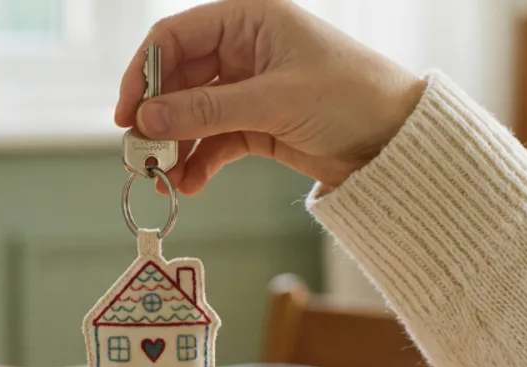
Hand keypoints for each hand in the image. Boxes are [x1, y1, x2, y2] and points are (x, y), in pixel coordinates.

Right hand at [115, 0, 426, 194]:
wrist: (399, 142)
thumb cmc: (352, 98)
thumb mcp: (274, 101)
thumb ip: (207, 110)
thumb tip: (147, 119)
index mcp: (250, 21)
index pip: (176, 36)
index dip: (144, 72)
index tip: (128, 113)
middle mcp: (245, 51)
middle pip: (179, 79)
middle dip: (158, 116)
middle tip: (141, 153)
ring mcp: (250, 90)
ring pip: (194, 114)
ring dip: (176, 145)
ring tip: (163, 177)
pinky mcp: (258, 125)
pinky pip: (215, 141)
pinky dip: (200, 162)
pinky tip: (189, 184)